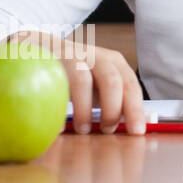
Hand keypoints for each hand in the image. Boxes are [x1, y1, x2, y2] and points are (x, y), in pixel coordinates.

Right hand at [13, 31, 144, 134]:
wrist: (46, 51)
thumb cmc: (79, 74)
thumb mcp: (100, 85)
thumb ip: (114, 101)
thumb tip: (129, 126)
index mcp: (115, 63)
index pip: (131, 85)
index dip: (135, 109)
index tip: (137, 131)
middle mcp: (98, 57)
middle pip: (112, 82)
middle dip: (112, 110)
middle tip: (107, 130)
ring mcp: (73, 58)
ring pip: (82, 82)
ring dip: (85, 110)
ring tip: (84, 129)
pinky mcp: (51, 62)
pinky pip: (55, 86)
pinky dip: (58, 108)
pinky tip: (59, 125)